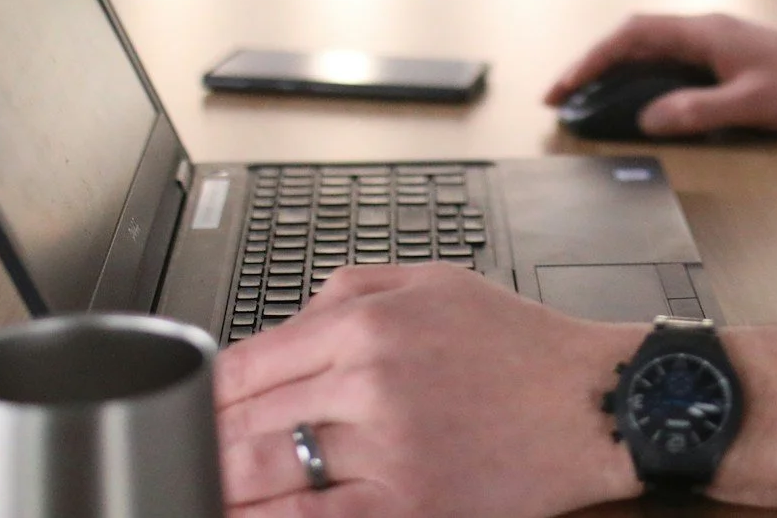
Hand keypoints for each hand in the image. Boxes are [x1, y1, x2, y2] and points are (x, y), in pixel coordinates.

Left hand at [213, 264, 641, 516]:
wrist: (594, 402)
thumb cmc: (522, 346)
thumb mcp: (435, 282)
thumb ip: (348, 289)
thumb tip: (284, 323)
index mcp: (368, 325)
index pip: (247, 363)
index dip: (203, 396)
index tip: (188, 412)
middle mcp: (369, 383)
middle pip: (246, 421)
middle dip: (205, 446)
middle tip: (182, 459)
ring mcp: (386, 449)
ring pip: (267, 475)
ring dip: (221, 488)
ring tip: (198, 494)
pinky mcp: (407, 505)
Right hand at [548, 14, 776, 153]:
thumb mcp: (751, 106)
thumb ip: (697, 111)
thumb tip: (647, 119)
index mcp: (706, 32)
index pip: (631, 37)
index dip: (590, 60)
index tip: (561, 89)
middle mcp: (707, 28)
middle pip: (634, 36)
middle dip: (592, 63)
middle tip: (561, 97)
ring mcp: (718, 40)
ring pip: (652, 46)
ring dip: (616, 67)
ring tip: (588, 98)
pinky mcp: (730, 55)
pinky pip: (671, 57)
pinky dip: (643, 73)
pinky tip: (639, 97)